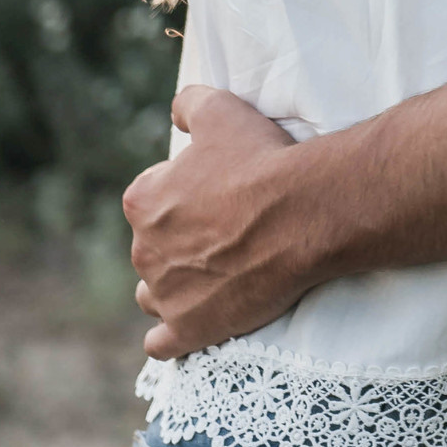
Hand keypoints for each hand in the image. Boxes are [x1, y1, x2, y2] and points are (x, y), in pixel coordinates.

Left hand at [125, 84, 311, 360]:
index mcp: (143, 201)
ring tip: (211, 275)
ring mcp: (166, 295)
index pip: (150, 197)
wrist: (303, 213)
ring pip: (152, 293)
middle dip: (179, 240)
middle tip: (225, 230)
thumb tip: (178, 110)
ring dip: (171, 286)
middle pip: (153, 246)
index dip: (183, 192)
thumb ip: (189, 103)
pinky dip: (171, 335)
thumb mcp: (222, 110)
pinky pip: (161, 343)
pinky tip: (190, 322)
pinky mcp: (189, 329)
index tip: (216, 192)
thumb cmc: (262, 160)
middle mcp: (143, 250)